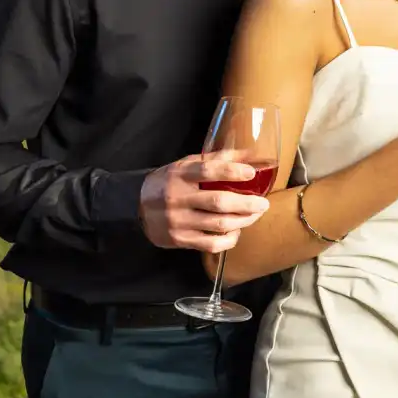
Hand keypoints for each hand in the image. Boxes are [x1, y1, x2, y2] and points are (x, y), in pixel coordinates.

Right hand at [139, 153, 270, 252]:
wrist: (134, 206)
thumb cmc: (167, 182)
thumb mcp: (185, 165)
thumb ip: (215, 159)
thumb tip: (247, 154)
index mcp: (180, 175)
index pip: (209, 171)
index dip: (233, 171)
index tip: (251, 173)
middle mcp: (178, 198)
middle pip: (218, 202)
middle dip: (246, 204)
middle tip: (263, 203)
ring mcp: (178, 221)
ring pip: (218, 224)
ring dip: (243, 221)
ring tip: (255, 215)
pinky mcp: (179, 240)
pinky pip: (211, 244)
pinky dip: (229, 239)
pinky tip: (236, 231)